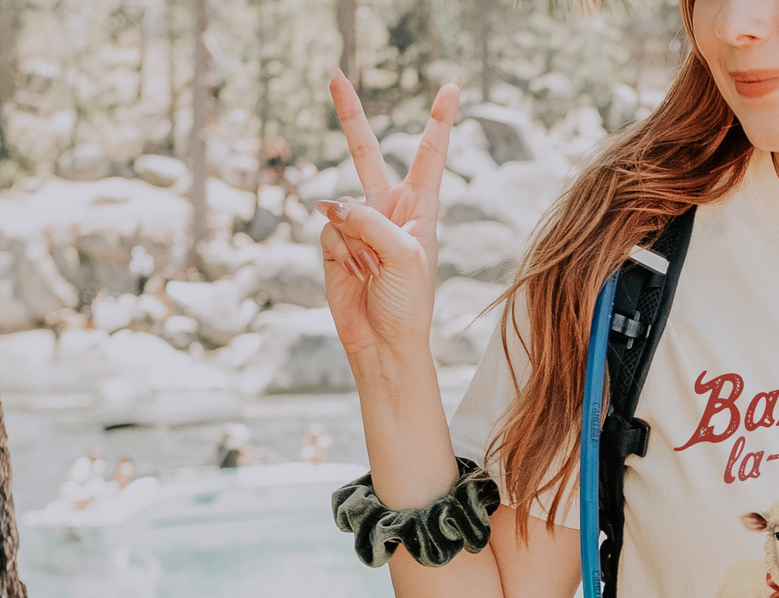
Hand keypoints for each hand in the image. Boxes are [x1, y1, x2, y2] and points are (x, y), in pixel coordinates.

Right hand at [318, 70, 458, 366]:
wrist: (384, 343)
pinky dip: (339, 253)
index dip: (438, 121)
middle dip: (350, 116)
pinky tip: (354, 275)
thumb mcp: (405, 258)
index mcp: (420, 209)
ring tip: (372, 272)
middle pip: (366, 153)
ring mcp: (358, 226)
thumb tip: (329, 205)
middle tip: (335, 74)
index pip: (429, 156)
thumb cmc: (409, 304)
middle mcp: (388, 211)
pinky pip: (328, 232)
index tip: (450, 88)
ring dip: (355, 240)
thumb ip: (370, 222)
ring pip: (342, 207)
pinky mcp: (334, 244)